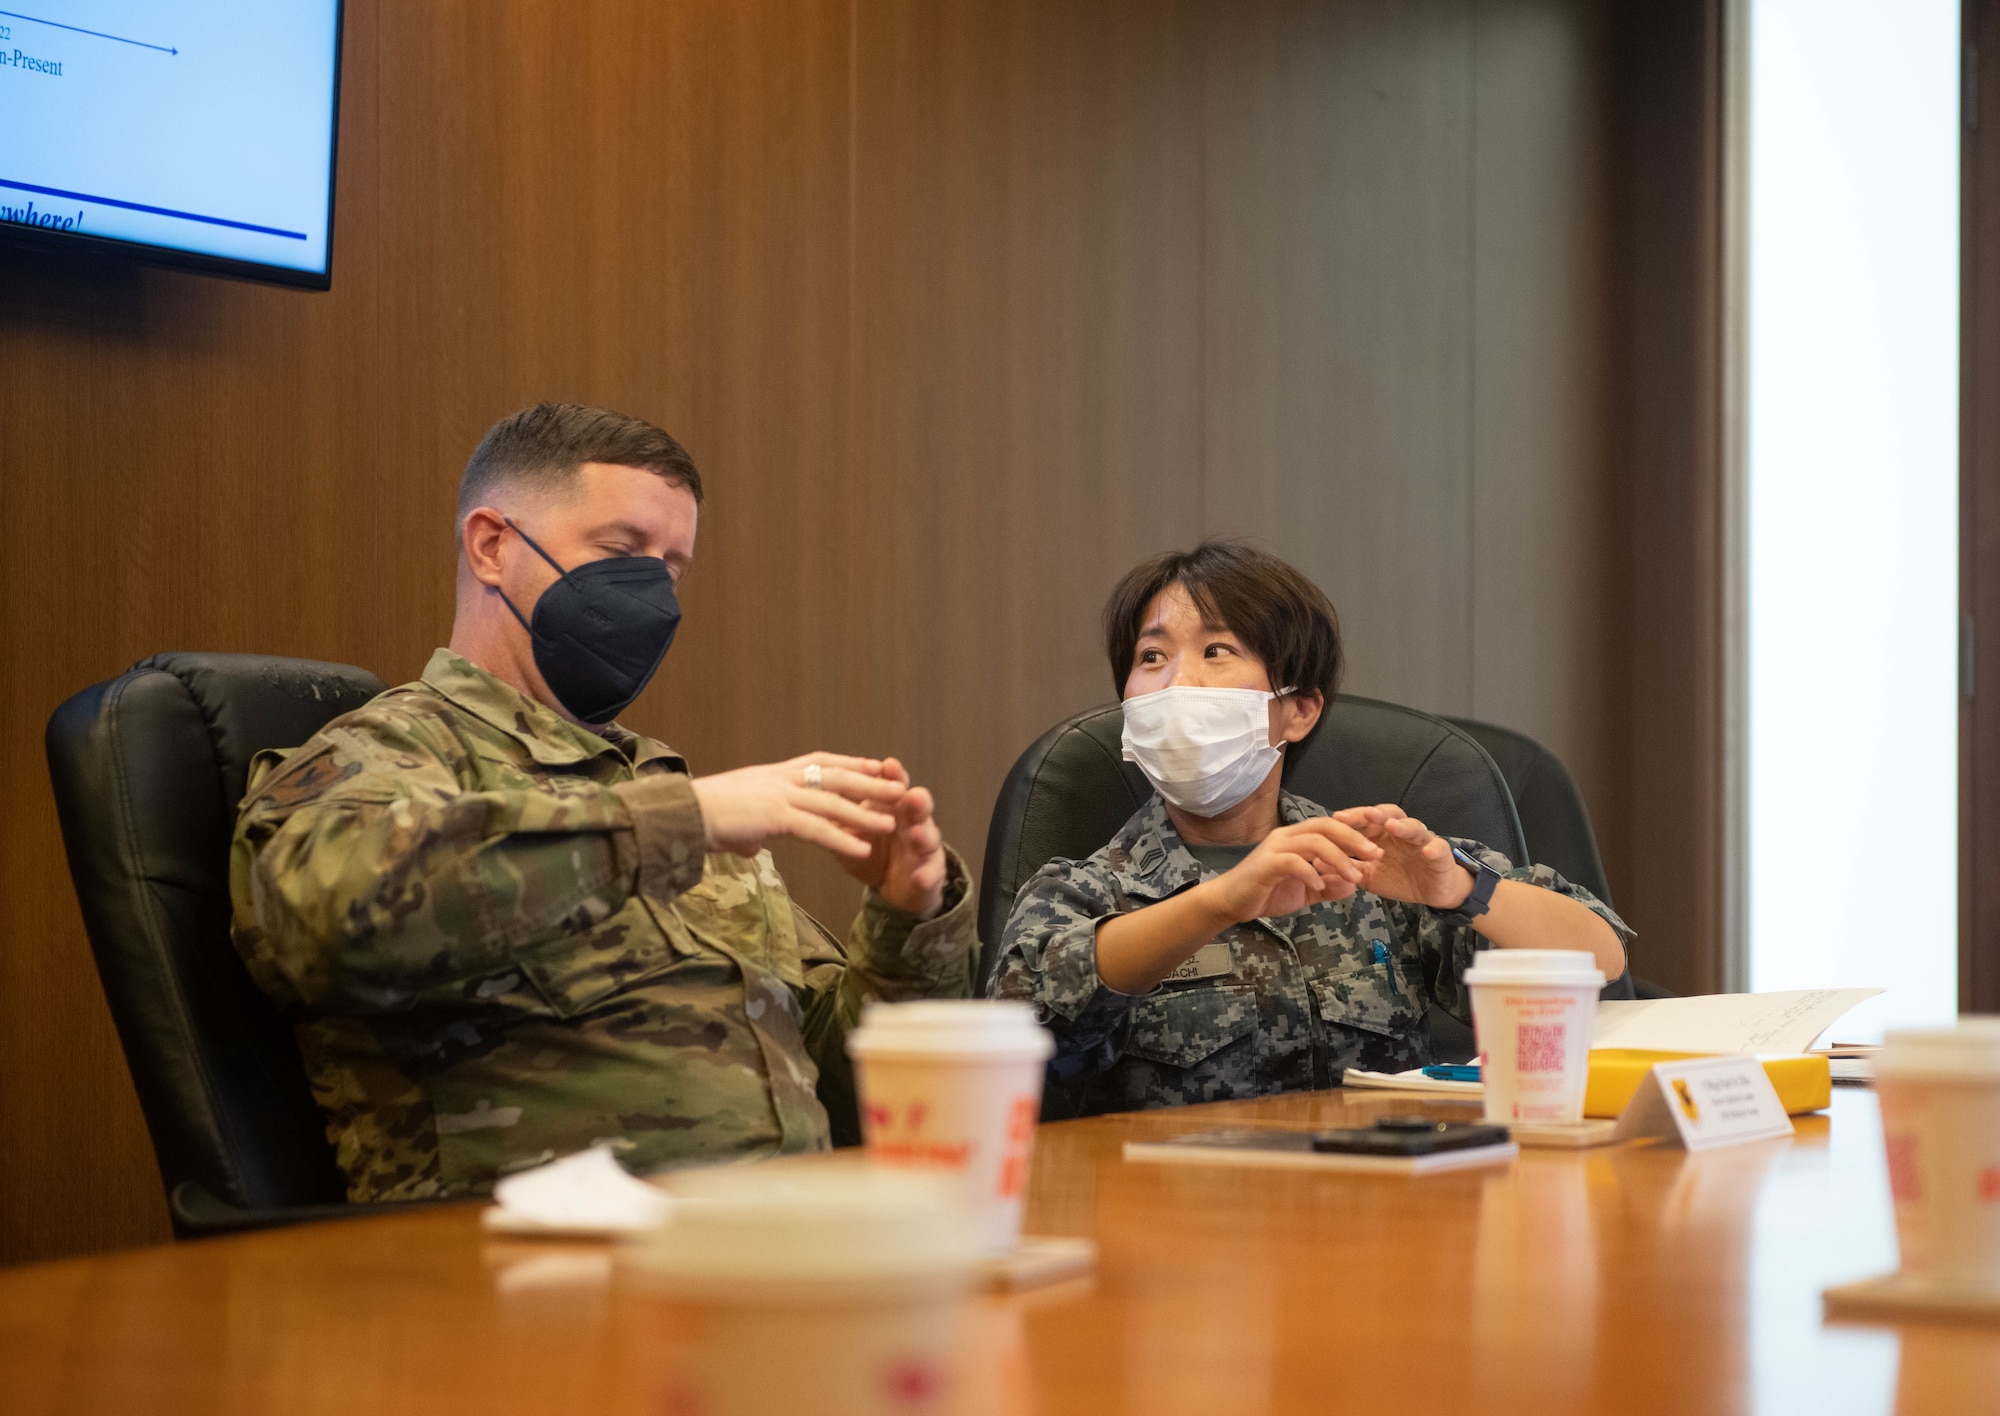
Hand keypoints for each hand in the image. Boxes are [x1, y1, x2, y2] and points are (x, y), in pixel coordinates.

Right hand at [690, 753, 904, 860]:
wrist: (678, 815)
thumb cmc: (700, 819)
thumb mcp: (735, 822)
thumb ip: (750, 831)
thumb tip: (750, 844)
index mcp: (773, 774)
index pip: (821, 762)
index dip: (851, 763)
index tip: (876, 765)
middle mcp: (780, 779)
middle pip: (836, 777)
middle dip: (870, 783)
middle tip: (900, 788)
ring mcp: (777, 796)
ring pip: (832, 803)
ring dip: (864, 813)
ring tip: (892, 824)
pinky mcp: (772, 817)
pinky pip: (815, 829)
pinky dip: (841, 839)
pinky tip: (862, 851)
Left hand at [838, 757, 948, 918]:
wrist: (894, 886)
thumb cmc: (873, 850)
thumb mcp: (852, 833)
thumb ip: (836, 816)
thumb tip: (806, 796)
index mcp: (893, 806)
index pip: (894, 785)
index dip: (893, 775)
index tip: (888, 765)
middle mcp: (914, 821)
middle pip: (919, 805)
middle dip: (917, 800)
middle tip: (912, 796)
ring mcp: (926, 847)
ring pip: (931, 837)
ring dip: (925, 835)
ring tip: (918, 835)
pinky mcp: (932, 873)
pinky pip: (931, 874)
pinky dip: (926, 875)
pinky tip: (920, 878)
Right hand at [1204, 818, 1381, 922]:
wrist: (1231, 902)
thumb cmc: (1266, 893)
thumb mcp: (1304, 892)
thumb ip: (1328, 887)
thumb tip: (1352, 886)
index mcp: (1297, 838)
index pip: (1330, 826)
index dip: (1355, 834)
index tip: (1376, 850)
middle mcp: (1287, 837)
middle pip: (1325, 826)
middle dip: (1353, 839)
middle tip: (1374, 855)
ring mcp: (1275, 848)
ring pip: (1313, 842)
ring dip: (1338, 858)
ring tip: (1354, 876)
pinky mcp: (1266, 864)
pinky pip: (1293, 862)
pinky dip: (1310, 873)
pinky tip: (1320, 885)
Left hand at [1331, 804, 1473, 908]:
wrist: (1434, 891)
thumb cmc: (1402, 878)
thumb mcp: (1370, 876)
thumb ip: (1348, 867)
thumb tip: (1316, 863)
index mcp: (1383, 836)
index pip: (1367, 821)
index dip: (1353, 818)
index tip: (1335, 818)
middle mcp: (1402, 833)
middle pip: (1389, 815)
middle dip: (1375, 814)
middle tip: (1363, 815)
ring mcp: (1423, 841)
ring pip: (1413, 827)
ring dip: (1402, 825)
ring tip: (1391, 826)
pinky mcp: (1441, 853)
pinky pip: (1438, 848)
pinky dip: (1434, 848)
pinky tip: (1428, 851)